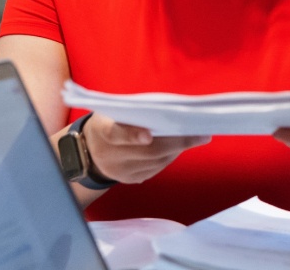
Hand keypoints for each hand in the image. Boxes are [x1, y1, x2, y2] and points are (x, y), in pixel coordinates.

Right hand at [83, 114, 208, 183]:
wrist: (88, 149)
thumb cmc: (110, 119)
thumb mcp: (114, 110)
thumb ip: (136, 111)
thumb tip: (173, 112)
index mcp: (101, 131)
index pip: (115, 134)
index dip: (132, 135)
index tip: (149, 136)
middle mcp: (108, 155)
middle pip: (146, 152)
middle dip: (176, 143)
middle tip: (201, 135)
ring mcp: (118, 171)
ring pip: (155, 162)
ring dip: (177, 150)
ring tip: (196, 137)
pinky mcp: (129, 180)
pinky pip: (155, 169)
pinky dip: (169, 157)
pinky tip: (179, 147)